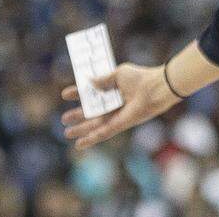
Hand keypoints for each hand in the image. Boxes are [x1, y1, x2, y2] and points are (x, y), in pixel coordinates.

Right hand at [60, 63, 181, 150]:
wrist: (155, 89)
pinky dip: (91, 139)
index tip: (65, 94)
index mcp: (114, 90)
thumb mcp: (119, 73)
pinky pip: (103, 134)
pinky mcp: (119, 125)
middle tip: (64, 119)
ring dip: (81, 130)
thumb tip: (88, 82)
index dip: (79, 94)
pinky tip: (79, 144)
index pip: (93, 93)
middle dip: (77, 116)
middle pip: (92, 112)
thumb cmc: (140, 78)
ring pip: (94, 125)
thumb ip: (103, 79)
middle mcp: (115, 104)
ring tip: (67, 133)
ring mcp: (116, 115)